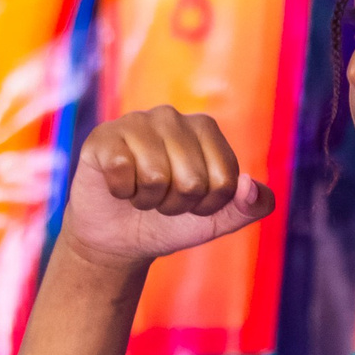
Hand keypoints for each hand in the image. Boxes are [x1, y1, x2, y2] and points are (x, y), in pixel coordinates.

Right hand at [61, 108, 272, 267]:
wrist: (119, 237)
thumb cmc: (172, 221)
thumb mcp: (219, 221)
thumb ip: (250, 206)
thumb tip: (250, 185)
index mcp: (206, 129)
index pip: (225, 181)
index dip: (208, 206)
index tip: (192, 204)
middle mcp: (171, 116)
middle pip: (192, 181)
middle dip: (177, 205)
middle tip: (161, 200)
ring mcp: (135, 122)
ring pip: (156, 176)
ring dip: (148, 200)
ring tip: (140, 192)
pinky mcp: (103, 136)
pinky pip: (121, 171)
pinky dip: (121, 191)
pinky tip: (118, 185)